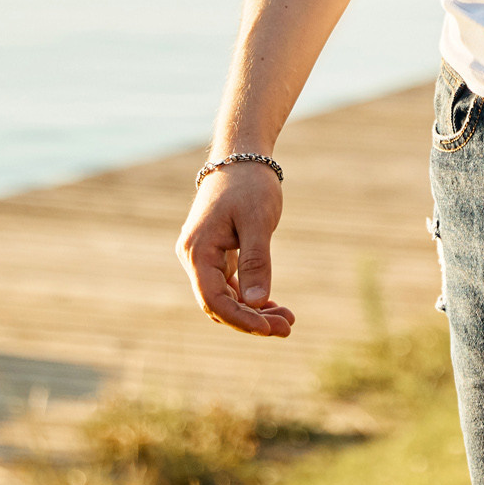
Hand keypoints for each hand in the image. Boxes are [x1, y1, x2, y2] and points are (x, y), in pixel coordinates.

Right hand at [175, 166, 296, 337]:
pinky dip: (250, 298)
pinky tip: (274, 306)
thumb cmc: (250, 184)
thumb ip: (256, 261)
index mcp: (198, 250)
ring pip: (225, 298)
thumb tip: (256, 302)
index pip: (214, 300)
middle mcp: (194, 257)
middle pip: (218, 304)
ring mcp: (205, 257)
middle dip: (252, 320)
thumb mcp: (257, 221)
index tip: (270, 329)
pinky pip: (230, 287)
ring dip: (253, 312)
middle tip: (289, 328)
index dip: (241, 319)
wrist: (242, 155)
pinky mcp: (218, 254)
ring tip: (288, 321)